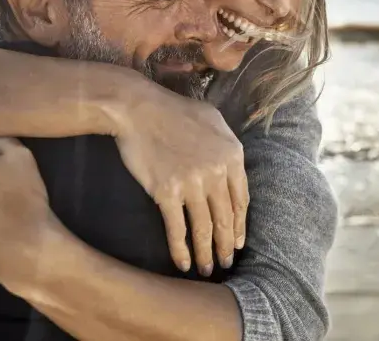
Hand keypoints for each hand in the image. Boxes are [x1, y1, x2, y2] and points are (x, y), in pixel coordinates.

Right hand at [109, 84, 248, 276]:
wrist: (137, 108)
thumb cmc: (172, 110)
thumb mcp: (212, 118)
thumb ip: (226, 144)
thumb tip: (231, 166)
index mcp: (232, 155)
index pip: (241, 200)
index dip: (240, 225)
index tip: (238, 241)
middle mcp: (216, 172)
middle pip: (225, 218)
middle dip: (227, 245)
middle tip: (226, 263)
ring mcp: (192, 183)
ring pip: (204, 228)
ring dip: (207, 253)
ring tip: (208, 269)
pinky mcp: (166, 192)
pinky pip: (177, 228)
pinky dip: (181, 250)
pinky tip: (183, 264)